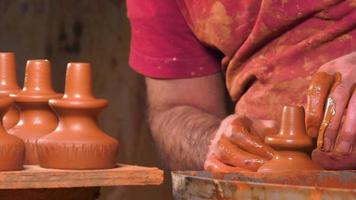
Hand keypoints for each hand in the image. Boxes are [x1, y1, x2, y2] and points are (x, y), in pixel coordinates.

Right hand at [204, 115, 274, 172]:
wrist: (229, 135)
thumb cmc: (250, 132)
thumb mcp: (260, 126)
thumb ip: (271, 130)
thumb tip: (282, 138)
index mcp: (233, 123)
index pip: (239, 134)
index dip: (255, 146)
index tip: (271, 155)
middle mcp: (220, 136)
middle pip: (227, 150)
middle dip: (245, 160)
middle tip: (263, 167)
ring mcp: (213, 150)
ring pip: (219, 161)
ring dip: (236, 170)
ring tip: (253, 176)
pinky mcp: (210, 161)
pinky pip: (212, 169)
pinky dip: (223, 175)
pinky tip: (238, 179)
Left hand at [306, 52, 355, 168]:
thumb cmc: (339, 76)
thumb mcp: (325, 79)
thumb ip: (316, 98)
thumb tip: (308, 127)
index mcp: (328, 70)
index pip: (318, 91)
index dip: (313, 113)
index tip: (311, 132)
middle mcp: (347, 73)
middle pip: (337, 101)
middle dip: (330, 126)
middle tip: (324, 146)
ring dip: (348, 132)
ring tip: (341, 150)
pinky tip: (354, 144)